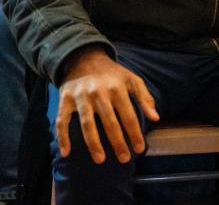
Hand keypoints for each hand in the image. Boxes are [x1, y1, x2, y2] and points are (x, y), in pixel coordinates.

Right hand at [56, 47, 158, 163]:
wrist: (83, 57)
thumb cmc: (112, 73)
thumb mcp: (132, 79)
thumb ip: (145, 97)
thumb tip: (156, 118)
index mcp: (117, 88)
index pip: (129, 115)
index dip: (135, 133)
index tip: (140, 149)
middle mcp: (99, 93)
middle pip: (109, 122)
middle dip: (118, 142)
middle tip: (124, 159)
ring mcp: (81, 97)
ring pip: (87, 124)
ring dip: (93, 143)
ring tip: (100, 160)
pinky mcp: (65, 99)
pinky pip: (62, 120)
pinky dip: (62, 136)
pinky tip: (66, 152)